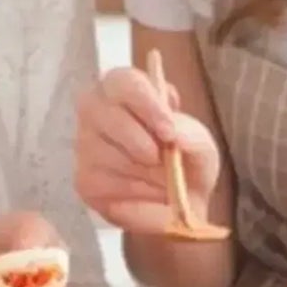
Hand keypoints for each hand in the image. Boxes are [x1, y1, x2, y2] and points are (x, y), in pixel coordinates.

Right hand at [75, 67, 219, 233]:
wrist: (181, 205)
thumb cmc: (187, 162)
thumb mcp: (202, 146)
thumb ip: (193, 134)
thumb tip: (174, 133)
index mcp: (126, 89)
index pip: (123, 81)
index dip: (145, 104)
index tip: (168, 131)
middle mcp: (97, 110)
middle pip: (105, 114)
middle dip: (139, 140)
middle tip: (163, 159)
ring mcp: (85, 144)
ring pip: (106, 152)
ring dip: (142, 171)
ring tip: (163, 179)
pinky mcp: (85, 179)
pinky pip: (106, 182)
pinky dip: (134, 191)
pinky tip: (147, 190)